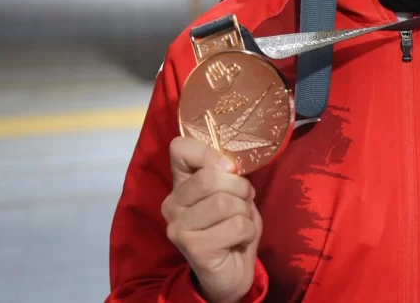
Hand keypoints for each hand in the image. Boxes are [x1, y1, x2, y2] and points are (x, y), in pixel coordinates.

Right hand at [162, 137, 261, 302]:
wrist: (230, 272)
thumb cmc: (231, 227)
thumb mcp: (232, 193)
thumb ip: (227, 175)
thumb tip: (231, 164)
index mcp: (180, 183)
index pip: (180, 148)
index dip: (209, 152)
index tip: (230, 167)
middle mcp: (171, 203)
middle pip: (210, 177)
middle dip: (240, 188)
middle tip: (244, 202)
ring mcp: (178, 227)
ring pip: (225, 203)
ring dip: (245, 212)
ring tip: (240, 223)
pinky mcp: (193, 248)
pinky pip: (236, 226)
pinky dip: (248, 231)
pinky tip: (239, 240)